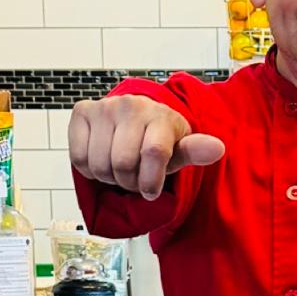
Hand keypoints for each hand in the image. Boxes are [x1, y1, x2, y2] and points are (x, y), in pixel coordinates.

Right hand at [68, 96, 225, 200]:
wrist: (135, 119)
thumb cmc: (159, 139)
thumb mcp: (179, 149)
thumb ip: (195, 151)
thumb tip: (217, 149)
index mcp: (160, 115)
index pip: (153, 153)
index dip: (150, 181)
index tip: (152, 190)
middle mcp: (131, 105)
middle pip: (122, 163)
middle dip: (128, 181)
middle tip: (134, 177)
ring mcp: (105, 107)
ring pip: (99, 164)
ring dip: (108, 177)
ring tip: (119, 169)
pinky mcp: (82, 112)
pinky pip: (79, 157)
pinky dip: (89, 169)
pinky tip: (101, 158)